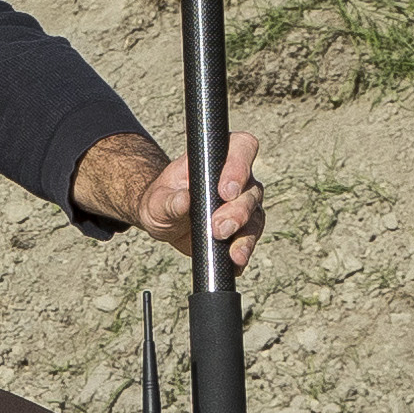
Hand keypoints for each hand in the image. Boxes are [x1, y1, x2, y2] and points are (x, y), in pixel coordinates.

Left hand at [72, 128, 264, 270]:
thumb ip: (170, 200)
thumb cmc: (162, 200)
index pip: (242, 149)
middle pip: (251, 189)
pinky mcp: (244, 228)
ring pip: (255, 216)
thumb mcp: (158, 200)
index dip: (239, 167)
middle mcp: (239, 179)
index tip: (226, 191)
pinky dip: (244, 252)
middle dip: (237, 211)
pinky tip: (235, 264)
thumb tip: (184, 200)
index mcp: (218, 158)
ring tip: (233, 253)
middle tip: (218, 227)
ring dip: (245, 236)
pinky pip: (250, 239)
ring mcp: (244, 204)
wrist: (165, 220)